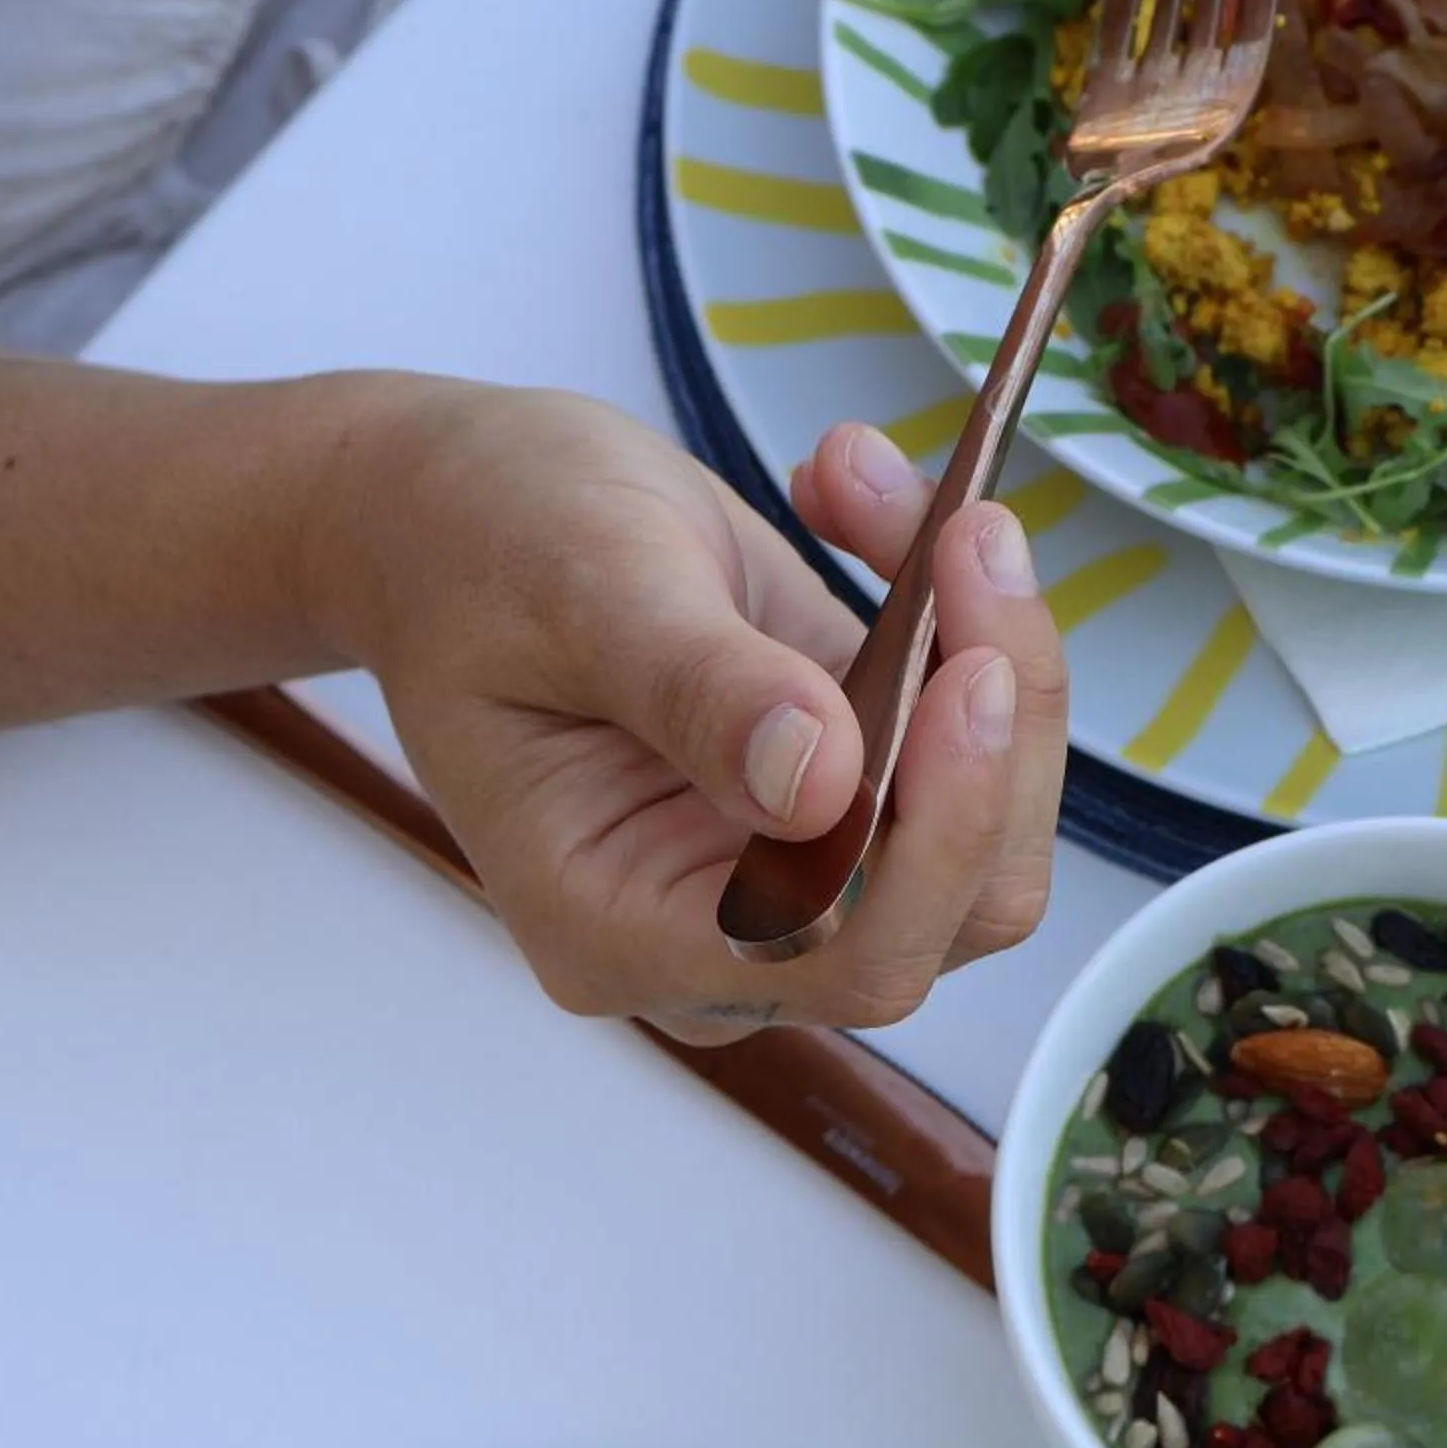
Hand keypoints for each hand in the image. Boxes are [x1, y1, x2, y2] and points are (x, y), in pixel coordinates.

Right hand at [316, 386, 1068, 1040]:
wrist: (451, 513)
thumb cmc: (476, 552)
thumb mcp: (577, 589)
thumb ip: (699, 690)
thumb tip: (820, 783)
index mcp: (622, 926)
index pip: (843, 955)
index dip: (938, 838)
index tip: (972, 674)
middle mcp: (724, 927)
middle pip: (954, 902)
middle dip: (995, 724)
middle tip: (972, 537)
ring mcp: (799, 856)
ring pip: (987, 822)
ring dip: (991, 646)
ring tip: (887, 492)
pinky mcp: (852, 776)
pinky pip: (965, 732)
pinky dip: (959, 609)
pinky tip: (864, 500)